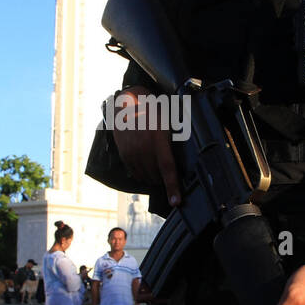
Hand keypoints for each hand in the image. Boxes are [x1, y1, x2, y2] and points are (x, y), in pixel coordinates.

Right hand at [111, 87, 181, 205]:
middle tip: (169, 176)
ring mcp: (131, 153)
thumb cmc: (152, 110)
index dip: (172, 188)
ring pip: (145, 177)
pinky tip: (146, 167)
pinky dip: (142, 174)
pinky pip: (134, 173)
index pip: (167, 169)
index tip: (175, 202)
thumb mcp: (168, 122)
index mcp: (157, 141)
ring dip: (153, 178)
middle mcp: (143, 149)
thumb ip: (172, 142)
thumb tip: (180, 160)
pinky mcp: (124, 154)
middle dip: (163, 180)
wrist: (128, 102)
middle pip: (156, 176)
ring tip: (157, 170)